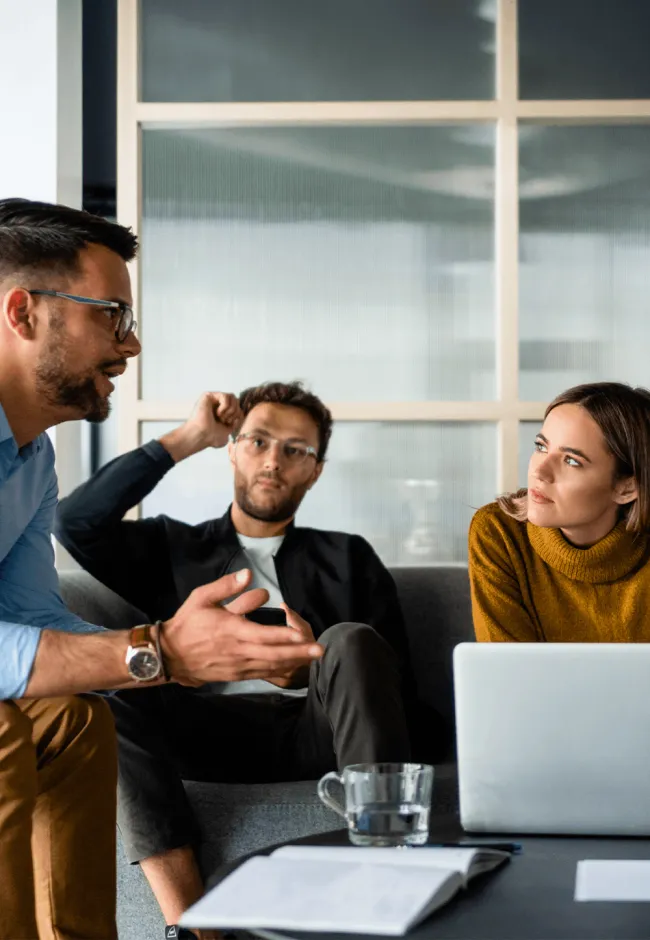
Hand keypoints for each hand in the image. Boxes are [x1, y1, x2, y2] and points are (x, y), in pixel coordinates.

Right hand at [159, 391, 241, 462]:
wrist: (200, 437)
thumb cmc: (210, 438)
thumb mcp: (227, 432)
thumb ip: (235, 423)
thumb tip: (238, 416)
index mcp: (222, 412)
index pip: (238, 407)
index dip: (238, 416)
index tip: (228, 424)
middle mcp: (217, 404)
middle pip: (237, 400)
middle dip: (234, 412)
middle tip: (225, 421)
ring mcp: (212, 399)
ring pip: (232, 397)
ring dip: (230, 410)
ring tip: (220, 417)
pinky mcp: (208, 395)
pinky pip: (225, 396)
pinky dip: (224, 407)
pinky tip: (217, 413)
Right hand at [159, 570, 322, 685]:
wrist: (170, 655)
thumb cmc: (188, 623)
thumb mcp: (202, 597)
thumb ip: (227, 586)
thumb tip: (249, 574)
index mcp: (231, 630)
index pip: (263, 635)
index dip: (284, 636)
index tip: (303, 634)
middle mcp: (238, 651)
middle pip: (273, 654)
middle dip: (298, 653)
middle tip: (320, 650)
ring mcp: (238, 666)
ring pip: (270, 666)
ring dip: (293, 663)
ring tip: (313, 659)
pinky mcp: (236, 675)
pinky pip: (262, 674)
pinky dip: (279, 671)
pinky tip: (292, 666)